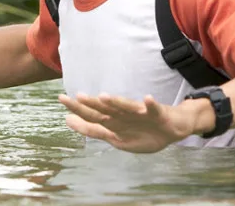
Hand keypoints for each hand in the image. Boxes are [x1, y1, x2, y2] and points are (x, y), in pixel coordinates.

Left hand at [59, 92, 202, 152]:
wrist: (172, 128)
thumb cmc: (143, 132)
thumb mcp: (117, 138)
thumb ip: (94, 130)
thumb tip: (69, 121)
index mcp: (113, 122)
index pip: (93, 116)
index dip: (78, 111)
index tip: (62, 100)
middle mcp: (124, 115)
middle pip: (106, 110)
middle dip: (92, 104)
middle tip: (76, 96)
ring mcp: (140, 113)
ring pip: (127, 107)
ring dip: (117, 102)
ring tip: (104, 97)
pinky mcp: (157, 113)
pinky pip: (154, 108)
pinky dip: (150, 104)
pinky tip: (147, 99)